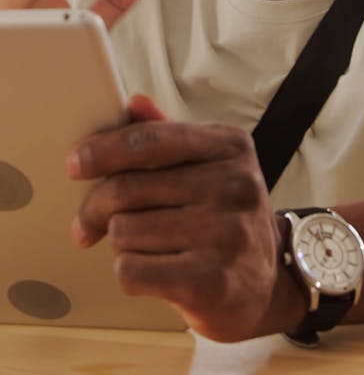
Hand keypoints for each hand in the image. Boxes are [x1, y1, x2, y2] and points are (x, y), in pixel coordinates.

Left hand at [66, 96, 305, 340]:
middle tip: (86, 224)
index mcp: (230, 145)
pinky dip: (129, 273)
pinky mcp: (209, 281)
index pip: (151, 140)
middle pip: (127, 188)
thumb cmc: (226, 218)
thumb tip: (134, 103)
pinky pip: (131, 271)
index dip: (103, 150)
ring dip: (122, 242)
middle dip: (96, 207)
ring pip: (125, 231)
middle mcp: (234, 185)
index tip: (75, 163)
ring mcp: (225, 233)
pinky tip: (152, 271)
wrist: (266, 283)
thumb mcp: (210, 165)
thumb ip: (169, 134)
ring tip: (145, 246)